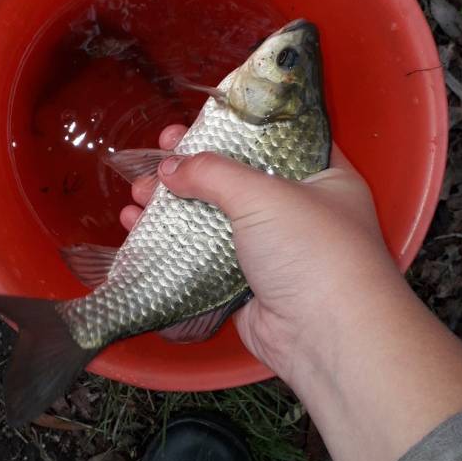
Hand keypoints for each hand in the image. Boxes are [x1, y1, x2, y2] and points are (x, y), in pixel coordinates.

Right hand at [120, 124, 461, 460]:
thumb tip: (169, 167)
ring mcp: (274, 251)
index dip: (233, 129)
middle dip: (190, 171)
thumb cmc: (311, 250)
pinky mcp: (248, 285)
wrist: (326, 337)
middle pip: (236, 181)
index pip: (275, 141)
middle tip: (155, 159)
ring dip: (173, 208)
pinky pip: (204, 258)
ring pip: (214, 221)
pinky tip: (139, 230)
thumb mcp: (264, 194)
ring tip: (136, 195)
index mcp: (323, 178)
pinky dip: (173, 245)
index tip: (193, 123)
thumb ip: (214, 173)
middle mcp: (301, 211)